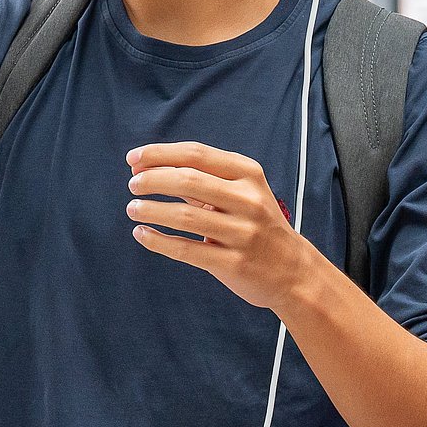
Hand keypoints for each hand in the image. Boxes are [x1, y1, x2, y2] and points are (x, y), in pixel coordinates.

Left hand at [126, 141, 324, 311]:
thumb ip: (201, 177)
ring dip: (150, 210)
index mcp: (247, 174)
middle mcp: (248, 200)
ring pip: (184, 216)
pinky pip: (186, 249)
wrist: (293, 271)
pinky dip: (158, 241)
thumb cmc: (257, 224)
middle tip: (132, 185)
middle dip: (152, 180)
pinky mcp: (233, 263)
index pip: (195, 154)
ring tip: (132, 209)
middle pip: (187, 180)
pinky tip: (142, 234)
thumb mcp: (241, 191)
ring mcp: (242, 232)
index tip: (133, 159)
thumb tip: (148, 167)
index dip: (159, 154)